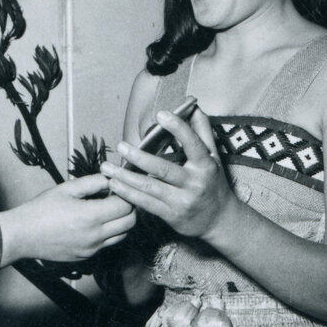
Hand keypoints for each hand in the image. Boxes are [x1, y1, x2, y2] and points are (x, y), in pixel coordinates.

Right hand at [0, 174, 135, 265]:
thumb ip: (94, 182)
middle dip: (129, 208)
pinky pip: (108, 244)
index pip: (126, 205)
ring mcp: (92, 249)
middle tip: (118, 197)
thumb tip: (112, 178)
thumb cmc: (41, 210)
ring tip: (108, 209)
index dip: (126, 193)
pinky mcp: (87, 256)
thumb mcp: (67, 189)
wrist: (22, 236)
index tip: (119, 187)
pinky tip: (96, 222)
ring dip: (122, 222)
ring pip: (123, 235)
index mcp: (91, 216)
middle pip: (130, 222)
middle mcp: (95, 236)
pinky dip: (110, 232)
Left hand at [101, 105, 236, 241]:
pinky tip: (115, 185)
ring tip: (107, 168)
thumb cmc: (213, 182)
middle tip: (120, 145)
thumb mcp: (213, 156)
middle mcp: (195, 183)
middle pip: (163, 168)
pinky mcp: (171, 215)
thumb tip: (192, 105)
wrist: (220, 220)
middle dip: (140, 157)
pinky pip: (146, 203)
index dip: (178, 128)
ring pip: (150, 187)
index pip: (193, 144)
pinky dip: (129, 194)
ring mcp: (182, 201)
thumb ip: (202, 130)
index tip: (161, 114)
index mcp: (206, 165)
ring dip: (126, 177)